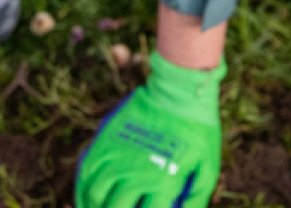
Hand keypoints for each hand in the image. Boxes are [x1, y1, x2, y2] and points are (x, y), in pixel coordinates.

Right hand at [76, 53, 224, 207]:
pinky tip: (86, 200)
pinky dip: (82, 190)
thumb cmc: (197, 131)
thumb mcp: (208, 166)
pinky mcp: (105, 143)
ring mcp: (116, 157)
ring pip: (95, 195)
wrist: (178, 93)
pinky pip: (86, 172)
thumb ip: (196, 197)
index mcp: (161, 183)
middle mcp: (135, 173)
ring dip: (94, 207)